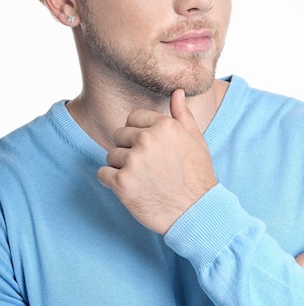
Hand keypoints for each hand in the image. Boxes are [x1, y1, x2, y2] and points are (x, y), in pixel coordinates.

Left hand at [97, 90, 216, 233]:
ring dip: (121, 167)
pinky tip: (131, 189)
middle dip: (129, 149)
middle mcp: (147, 139)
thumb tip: (177, 92)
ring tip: (143, 180)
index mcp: (164, 126)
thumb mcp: (196, 141)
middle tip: (147, 168)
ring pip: (111, 155)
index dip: (139, 134)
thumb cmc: (198, 177)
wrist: (197, 212)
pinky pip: (103, 174)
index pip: (133, 118)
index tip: (150, 150)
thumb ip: (182, 115)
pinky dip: (112, 182)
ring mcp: (133, 161)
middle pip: (119, 135)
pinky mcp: (122, 183)